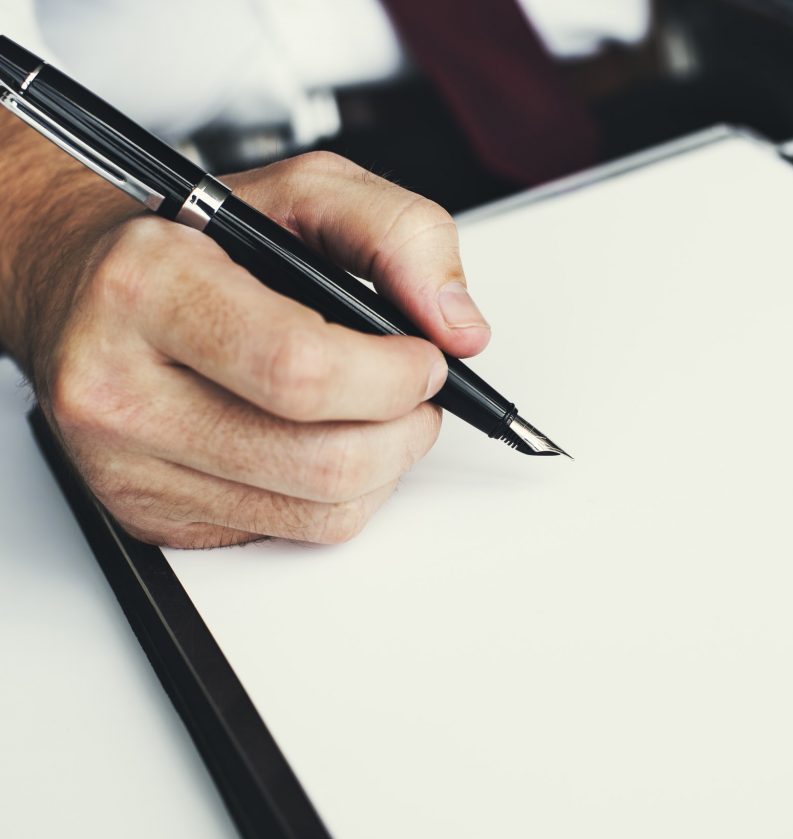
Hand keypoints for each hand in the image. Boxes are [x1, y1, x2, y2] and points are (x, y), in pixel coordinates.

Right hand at [0, 133, 490, 546]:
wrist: (86, 287)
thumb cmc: (195, 244)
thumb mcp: (302, 193)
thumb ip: (398, 234)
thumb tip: (458, 326)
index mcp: (151, 287)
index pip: (301, 370)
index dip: (392, 377)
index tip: (426, 360)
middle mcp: (120, 386)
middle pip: (323, 461)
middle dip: (406, 430)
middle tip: (418, 393)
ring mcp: (128, 466)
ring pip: (320, 512)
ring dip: (385, 466)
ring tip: (382, 414)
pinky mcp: (149, 516)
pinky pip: (291, 535)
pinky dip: (339, 495)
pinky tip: (329, 444)